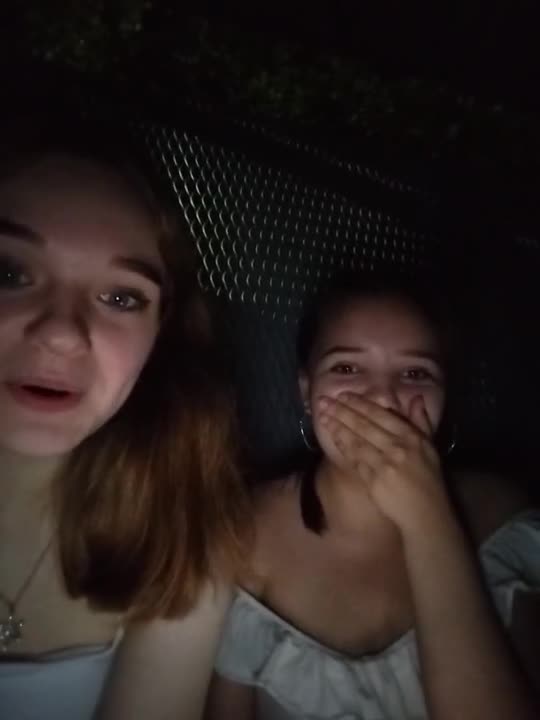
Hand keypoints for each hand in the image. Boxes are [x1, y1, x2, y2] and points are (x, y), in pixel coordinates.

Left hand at [318, 393, 452, 537]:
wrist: (426, 512)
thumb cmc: (428, 478)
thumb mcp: (430, 447)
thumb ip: (421, 421)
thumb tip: (416, 398)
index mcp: (411, 436)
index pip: (381, 415)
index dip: (360, 404)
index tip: (343, 395)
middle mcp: (398, 447)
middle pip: (364, 425)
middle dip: (342, 411)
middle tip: (324, 401)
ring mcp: (385, 464)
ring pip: (356, 441)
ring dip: (337, 427)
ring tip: (323, 417)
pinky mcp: (374, 480)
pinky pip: (355, 460)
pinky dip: (343, 447)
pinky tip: (333, 438)